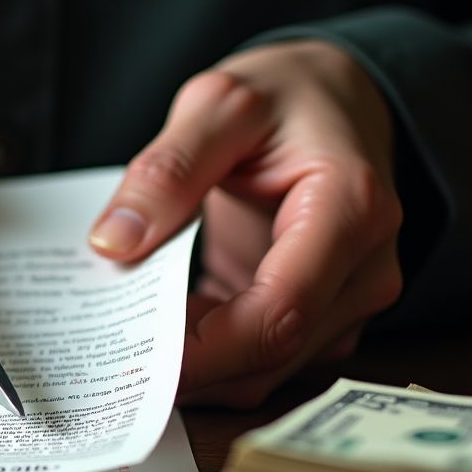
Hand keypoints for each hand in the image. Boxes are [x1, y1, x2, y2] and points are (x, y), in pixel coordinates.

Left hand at [89, 40, 402, 406]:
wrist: (339, 103)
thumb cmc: (288, 97)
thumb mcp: (220, 104)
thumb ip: (168, 171)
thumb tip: (113, 243)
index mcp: (349, 210)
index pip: (279, 313)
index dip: (206, 353)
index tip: (134, 362)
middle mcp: (364, 271)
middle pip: (272, 358)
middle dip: (189, 370)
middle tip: (106, 363)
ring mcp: (348, 303)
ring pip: (266, 374)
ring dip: (196, 372)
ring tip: (124, 348)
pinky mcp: (321, 320)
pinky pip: (261, 363)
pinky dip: (209, 361)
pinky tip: (159, 339)